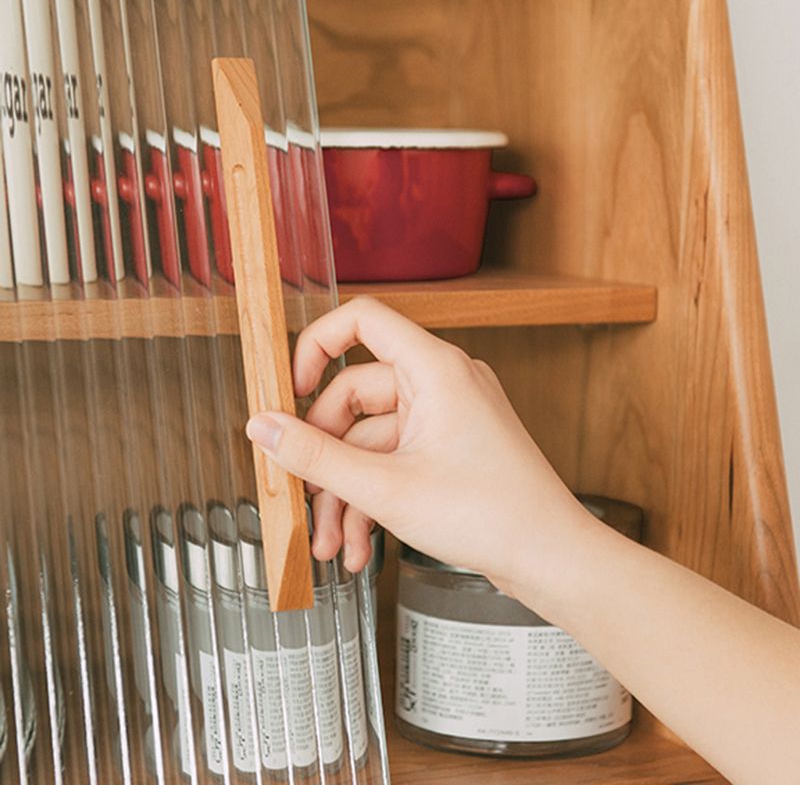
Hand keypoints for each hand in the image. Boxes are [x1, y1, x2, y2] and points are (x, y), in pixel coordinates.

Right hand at [247, 297, 590, 600]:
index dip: (316, 347)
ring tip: (333, 545)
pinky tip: (360, 545)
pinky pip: (394, 459)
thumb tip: (263, 427)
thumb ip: (316, 456)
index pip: (362, 320)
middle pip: (354, 397)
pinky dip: (372, 498)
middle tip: (304, 500)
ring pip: (371, 440)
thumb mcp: (386, 488)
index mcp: (435, 369)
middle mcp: (442, 383)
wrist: (550, 559)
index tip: (290, 392)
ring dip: (346, 493)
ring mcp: (446, 417)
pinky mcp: (448, 448)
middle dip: (325, 458)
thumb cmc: (492, 516)